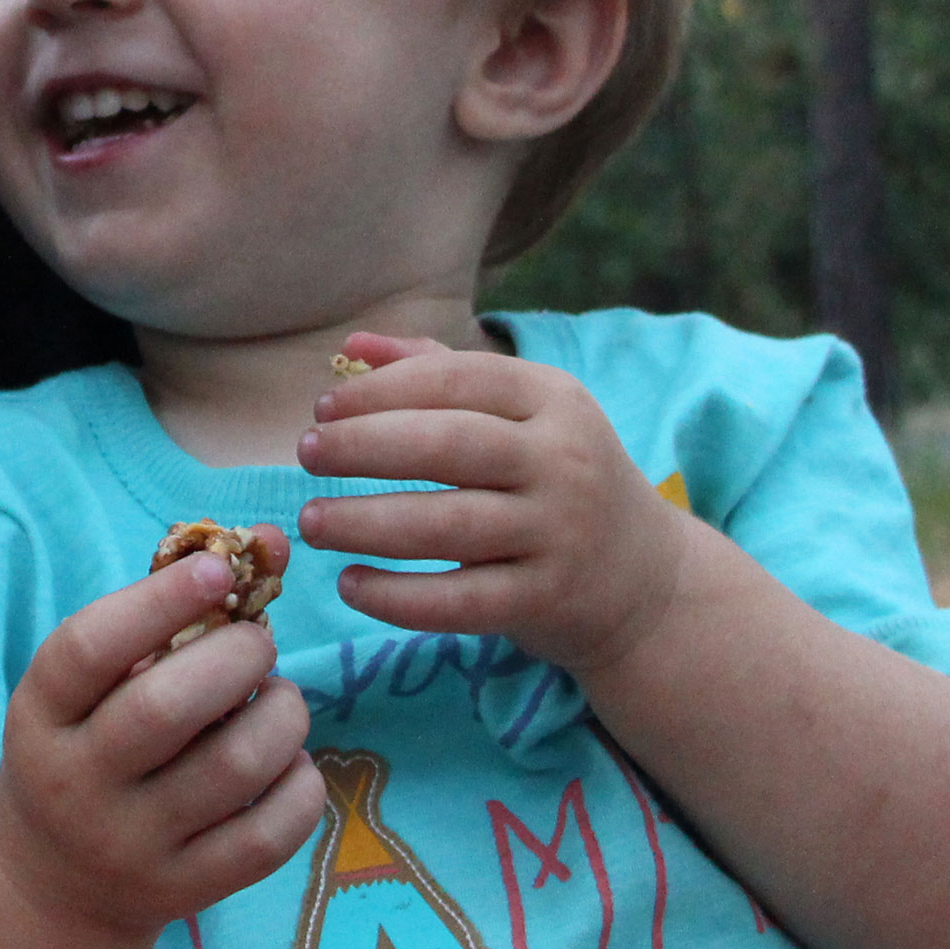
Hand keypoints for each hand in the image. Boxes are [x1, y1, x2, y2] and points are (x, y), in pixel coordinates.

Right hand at [0, 537, 325, 945]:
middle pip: (165, 708)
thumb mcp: (94, 681)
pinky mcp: (187, 889)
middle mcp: (77, 784)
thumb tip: (272, 540)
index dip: (159, 599)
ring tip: (276, 699)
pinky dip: (300, 784)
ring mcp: (132, 845)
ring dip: (281, 713)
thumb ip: (170, 607)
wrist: (55, 876)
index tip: (217, 569)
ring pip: (234, 767)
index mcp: (40, 716)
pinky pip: (269, 834)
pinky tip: (288, 763)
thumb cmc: (88, 742)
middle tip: (258, 642)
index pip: (88, 648)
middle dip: (237, 656)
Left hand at [293, 332, 694, 680]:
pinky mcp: (545, 600)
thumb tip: (349, 348)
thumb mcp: (524, 415)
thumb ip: (438, 372)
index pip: (457, 379)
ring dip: (367, 522)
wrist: (645, 580)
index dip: (381, 390)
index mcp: (554, 400)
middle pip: (448, 445)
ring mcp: (558, 534)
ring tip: (311, 521)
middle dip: (364, 446)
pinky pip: (460, 600)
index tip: (322, 408)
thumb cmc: (559, 481)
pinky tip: (350, 584)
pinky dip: (398, 596)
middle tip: (304, 453)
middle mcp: (561, 461)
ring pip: (448, 525)